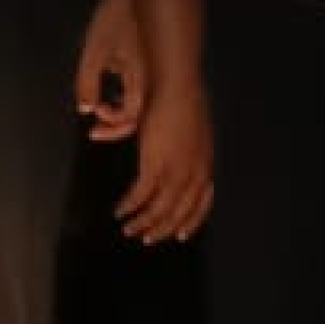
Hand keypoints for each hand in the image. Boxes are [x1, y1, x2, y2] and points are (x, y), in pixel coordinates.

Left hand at [74, 0, 148, 140]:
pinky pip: (145, 90)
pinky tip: (114, 92)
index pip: (131, 117)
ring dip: (121, 113)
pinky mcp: (153, 63)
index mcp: (141, 79)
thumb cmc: (114, 19)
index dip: (111, 124)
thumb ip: (86, 83)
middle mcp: (152, 80)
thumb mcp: (93, 52)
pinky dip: (127, 98)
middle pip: (141, 117)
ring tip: (102, 110)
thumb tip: (85, 108)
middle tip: (96, 130)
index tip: (94, 116)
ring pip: (143, 105)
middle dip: (117, 126)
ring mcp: (154, 71)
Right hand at [117, 77, 214, 243]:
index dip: (191, 221)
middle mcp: (195, 173)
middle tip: (147, 239)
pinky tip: (119, 211)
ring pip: (160, 210)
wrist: (175, 85)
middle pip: (180, 212)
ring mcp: (176, 171)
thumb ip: (175, 148)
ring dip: (143, 223)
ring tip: (129, 230)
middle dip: (163, 228)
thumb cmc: (180, 101)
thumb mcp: (187, 131)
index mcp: (205, 164)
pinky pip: (141, 197)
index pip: (202, 203)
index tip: (181, 235)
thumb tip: (163, 154)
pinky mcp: (155, 166)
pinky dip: (129, 207)